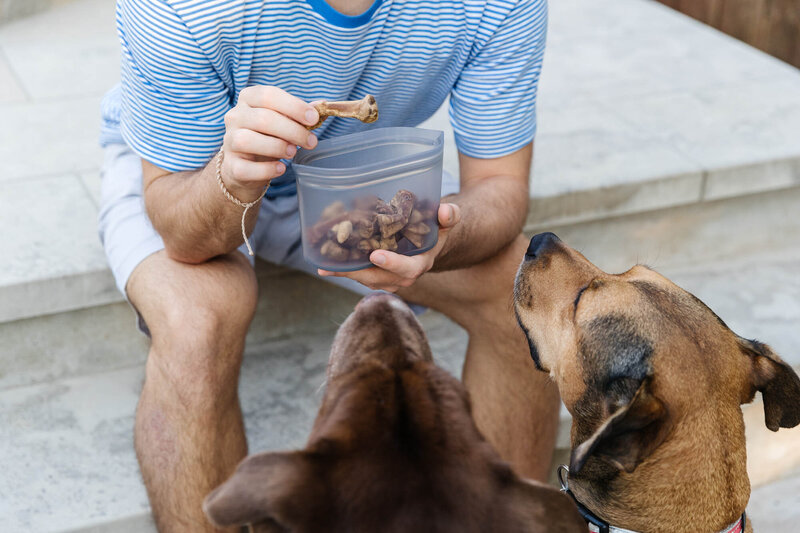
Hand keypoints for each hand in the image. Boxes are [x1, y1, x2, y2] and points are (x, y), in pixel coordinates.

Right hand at [221, 86, 319, 200]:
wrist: (247, 165)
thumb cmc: (268, 136)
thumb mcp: (283, 121)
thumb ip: (299, 114)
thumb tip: (321, 106)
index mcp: (248, 99)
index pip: (268, 95)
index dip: (293, 106)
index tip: (313, 118)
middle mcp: (235, 117)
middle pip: (263, 119)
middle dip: (292, 130)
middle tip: (311, 142)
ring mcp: (229, 141)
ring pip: (248, 140)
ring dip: (277, 147)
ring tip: (293, 152)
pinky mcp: (231, 166)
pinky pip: (245, 168)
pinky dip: (267, 169)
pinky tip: (281, 168)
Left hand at [318, 203, 461, 291]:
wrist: (427, 243)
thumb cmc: (434, 229)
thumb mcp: (445, 221)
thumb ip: (449, 216)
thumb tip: (445, 211)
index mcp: (420, 264)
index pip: (407, 269)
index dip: (392, 264)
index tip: (375, 255)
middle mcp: (403, 276)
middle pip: (379, 278)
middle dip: (357, 273)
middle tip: (337, 265)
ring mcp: (388, 279)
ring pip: (365, 279)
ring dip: (345, 273)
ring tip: (325, 266)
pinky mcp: (376, 276)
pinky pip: (359, 275)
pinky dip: (343, 271)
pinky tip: (324, 264)